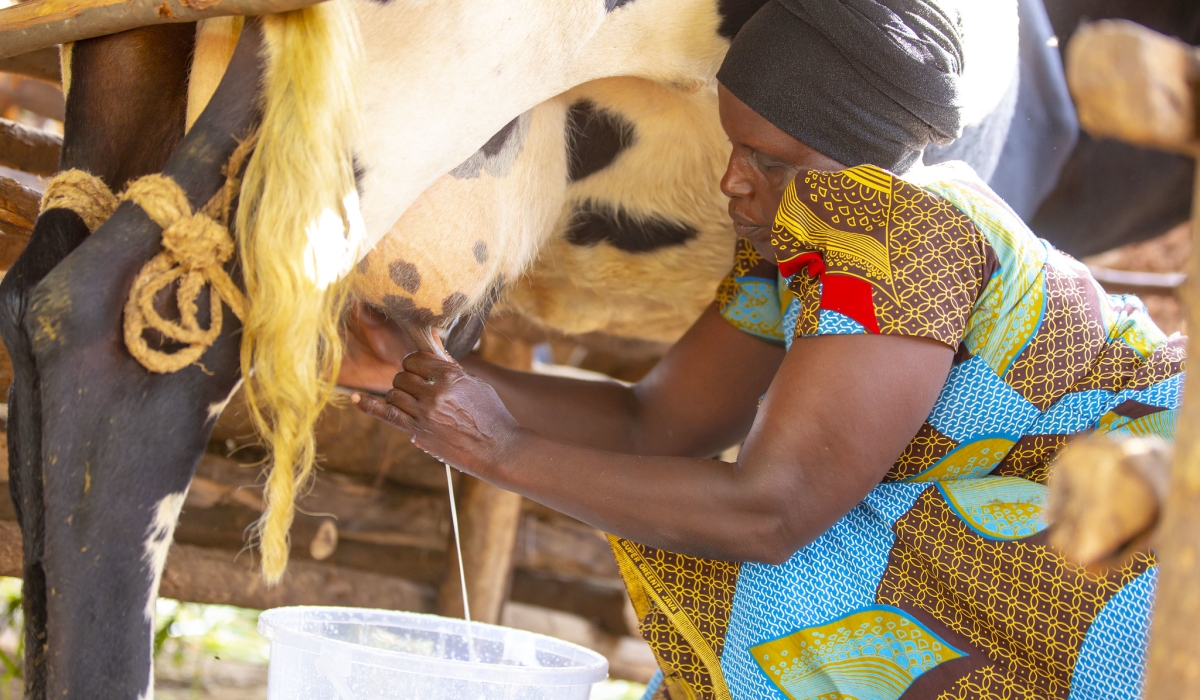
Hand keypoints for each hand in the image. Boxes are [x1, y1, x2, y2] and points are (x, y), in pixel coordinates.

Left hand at [351, 351, 523, 475]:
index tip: (421, 370)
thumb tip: (433, 340)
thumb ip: (450, 365)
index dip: (416, 363)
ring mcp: (425, 413)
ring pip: (394, 393)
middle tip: (419, 389)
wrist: (499, 449)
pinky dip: (367, 404)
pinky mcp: (418, 432)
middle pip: (402, 375)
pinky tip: (354, 398)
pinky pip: (386, 414)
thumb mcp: (475, 384)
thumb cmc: (491, 414)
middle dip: (407, 380)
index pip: (417, 358)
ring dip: (399, 394)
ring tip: (413, 402)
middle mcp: (435, 392)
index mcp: (452, 376)